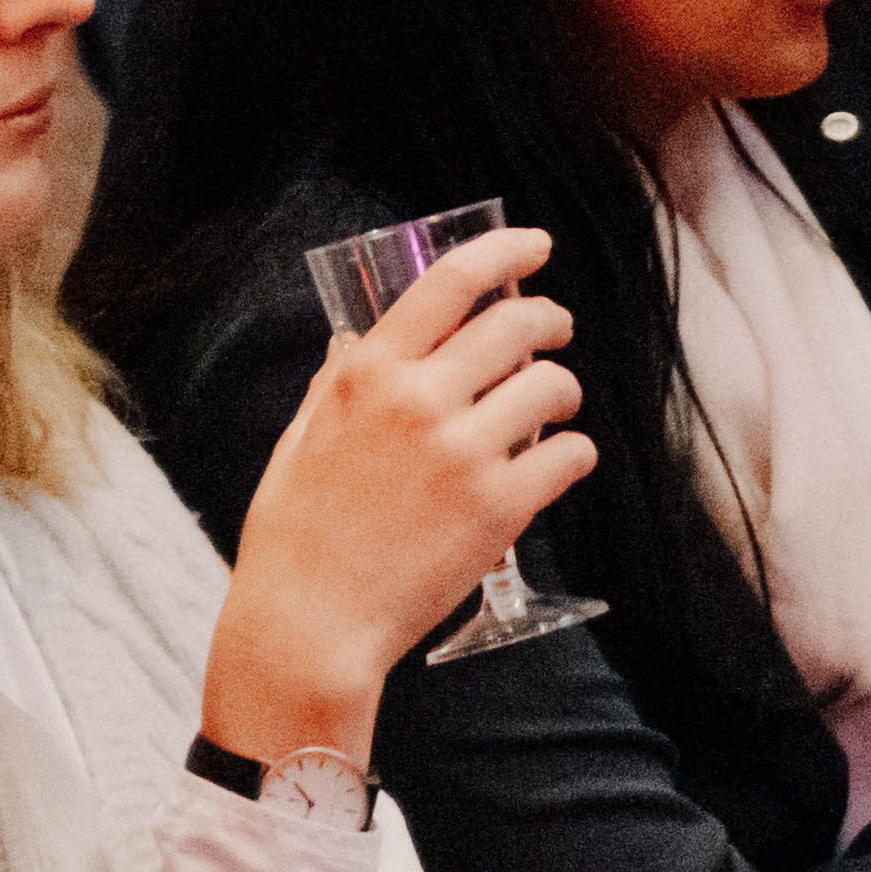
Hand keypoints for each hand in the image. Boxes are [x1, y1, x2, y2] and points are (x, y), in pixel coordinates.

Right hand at [206, 227, 592, 767]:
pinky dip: (574, 454)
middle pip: (517, 323)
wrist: (309, 625)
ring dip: (563, 391)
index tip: (535, 246)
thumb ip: (339, 383)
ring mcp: (464, 453)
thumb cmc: (296, 537)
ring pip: (553, 386)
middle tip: (554, 330)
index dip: (504, 250)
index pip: (451, 281)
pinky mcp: (500, 507)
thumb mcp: (301, 439)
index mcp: (368, 373)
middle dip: (549, 319)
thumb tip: (362, 342)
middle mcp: (420, 400)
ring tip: (554, 408)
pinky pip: (571, 456)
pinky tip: (560, 463)